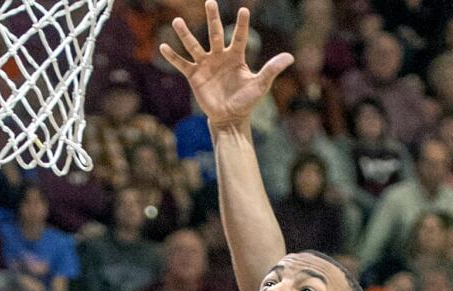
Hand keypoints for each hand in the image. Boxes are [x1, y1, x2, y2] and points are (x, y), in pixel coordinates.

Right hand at [159, 0, 293, 129]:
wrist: (230, 117)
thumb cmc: (247, 101)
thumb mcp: (261, 85)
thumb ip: (272, 69)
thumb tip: (290, 57)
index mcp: (236, 57)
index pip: (240, 37)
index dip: (242, 24)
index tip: (244, 10)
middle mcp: (220, 57)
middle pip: (215, 34)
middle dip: (213, 18)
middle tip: (210, 2)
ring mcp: (206, 65)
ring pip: (194, 46)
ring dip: (185, 34)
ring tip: (177, 21)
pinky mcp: (194, 76)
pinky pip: (182, 64)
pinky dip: (172, 57)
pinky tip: (162, 46)